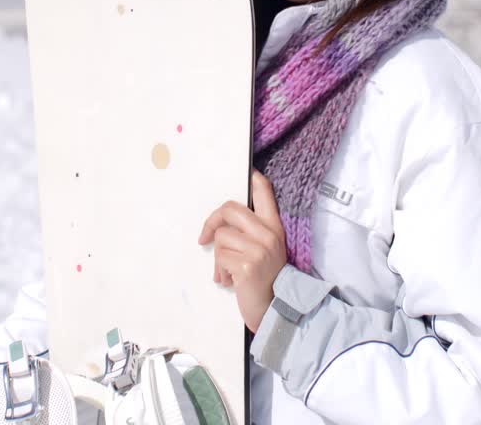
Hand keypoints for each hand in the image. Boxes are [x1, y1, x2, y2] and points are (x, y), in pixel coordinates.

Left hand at [197, 170, 286, 332]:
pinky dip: (219, 270)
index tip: (249, 171)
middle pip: (230, 209)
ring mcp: (258, 249)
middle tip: (205, 237)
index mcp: (274, 227)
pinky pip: (219, 256)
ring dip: (218, 256)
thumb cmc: (266, 279)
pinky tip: (228, 281)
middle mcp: (268, 233)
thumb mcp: (265, 251)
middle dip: (212, 221)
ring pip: (221, 236)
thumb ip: (251, 233)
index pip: (265, 193)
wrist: (275, 309)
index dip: (254, 178)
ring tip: (227, 271)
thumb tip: (221, 223)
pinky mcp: (247, 265)